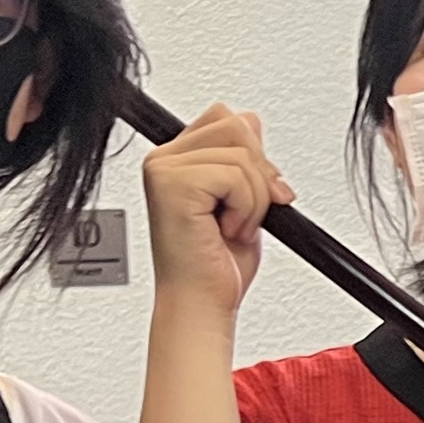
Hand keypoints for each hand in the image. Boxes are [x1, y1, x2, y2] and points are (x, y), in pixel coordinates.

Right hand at [139, 103, 291, 316]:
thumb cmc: (215, 264)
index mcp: (176, 159)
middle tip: (245, 216)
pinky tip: (225, 231)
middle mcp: (164, 160)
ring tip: (232, 227)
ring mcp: (164, 170)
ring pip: (242, 154)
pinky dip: (246, 209)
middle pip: (237, 126)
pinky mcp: (172, 184)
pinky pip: (236, 176)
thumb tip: (250, 121)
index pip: (227, 118)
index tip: (256, 195)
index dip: (255, 155)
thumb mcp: (242, 199)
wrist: (200, 304)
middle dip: (259, 176)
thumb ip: (244, 158)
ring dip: (253, 199)